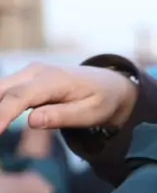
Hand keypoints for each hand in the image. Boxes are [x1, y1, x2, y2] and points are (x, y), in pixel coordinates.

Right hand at [0, 62, 138, 133]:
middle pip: (2, 90)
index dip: (2, 113)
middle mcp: (36, 71)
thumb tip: (31, 121)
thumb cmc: (102, 100)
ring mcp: (29, 73)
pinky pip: (4, 91)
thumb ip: (62, 116)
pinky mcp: (25, 79)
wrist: (110, 84)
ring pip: (0, 89)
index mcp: (54, 79)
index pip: (20, 96)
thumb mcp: (91, 113)